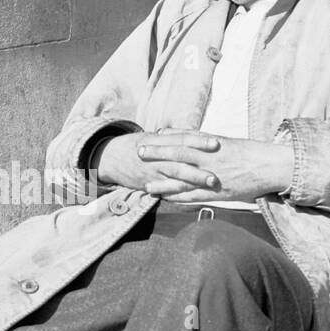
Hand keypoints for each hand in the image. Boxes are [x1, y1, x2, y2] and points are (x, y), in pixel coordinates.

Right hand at [95, 130, 221, 195]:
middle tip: (219, 167)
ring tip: (212, 182)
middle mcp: (156, 155)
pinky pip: (166, 189)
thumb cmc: (136, 145)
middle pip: (181, 158)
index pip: (181, 138)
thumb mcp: (153, 136)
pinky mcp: (149, 184)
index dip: (199, 140)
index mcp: (158, 139)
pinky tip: (194, 195)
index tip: (216, 142)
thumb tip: (199, 134)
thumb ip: (174, 137)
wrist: (110, 158)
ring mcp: (152, 171)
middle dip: (200, 163)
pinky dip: (180, 192)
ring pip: (175, 175)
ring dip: (195, 179)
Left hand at [103, 132, 292, 204]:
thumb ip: (206, 141)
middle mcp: (210, 159)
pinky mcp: (218, 193)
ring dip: (163, 182)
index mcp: (212, 145)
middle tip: (138, 152)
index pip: (184, 139)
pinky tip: (166, 200)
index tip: (150, 136)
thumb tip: (187, 136)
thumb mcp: (227, 142)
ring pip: (183, 179)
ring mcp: (213, 177)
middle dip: (157, 155)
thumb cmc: (251, 153)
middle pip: (178, 156)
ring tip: (146, 184)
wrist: (271, 166)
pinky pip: (194, 196)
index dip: (165, 138)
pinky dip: (179, 198)